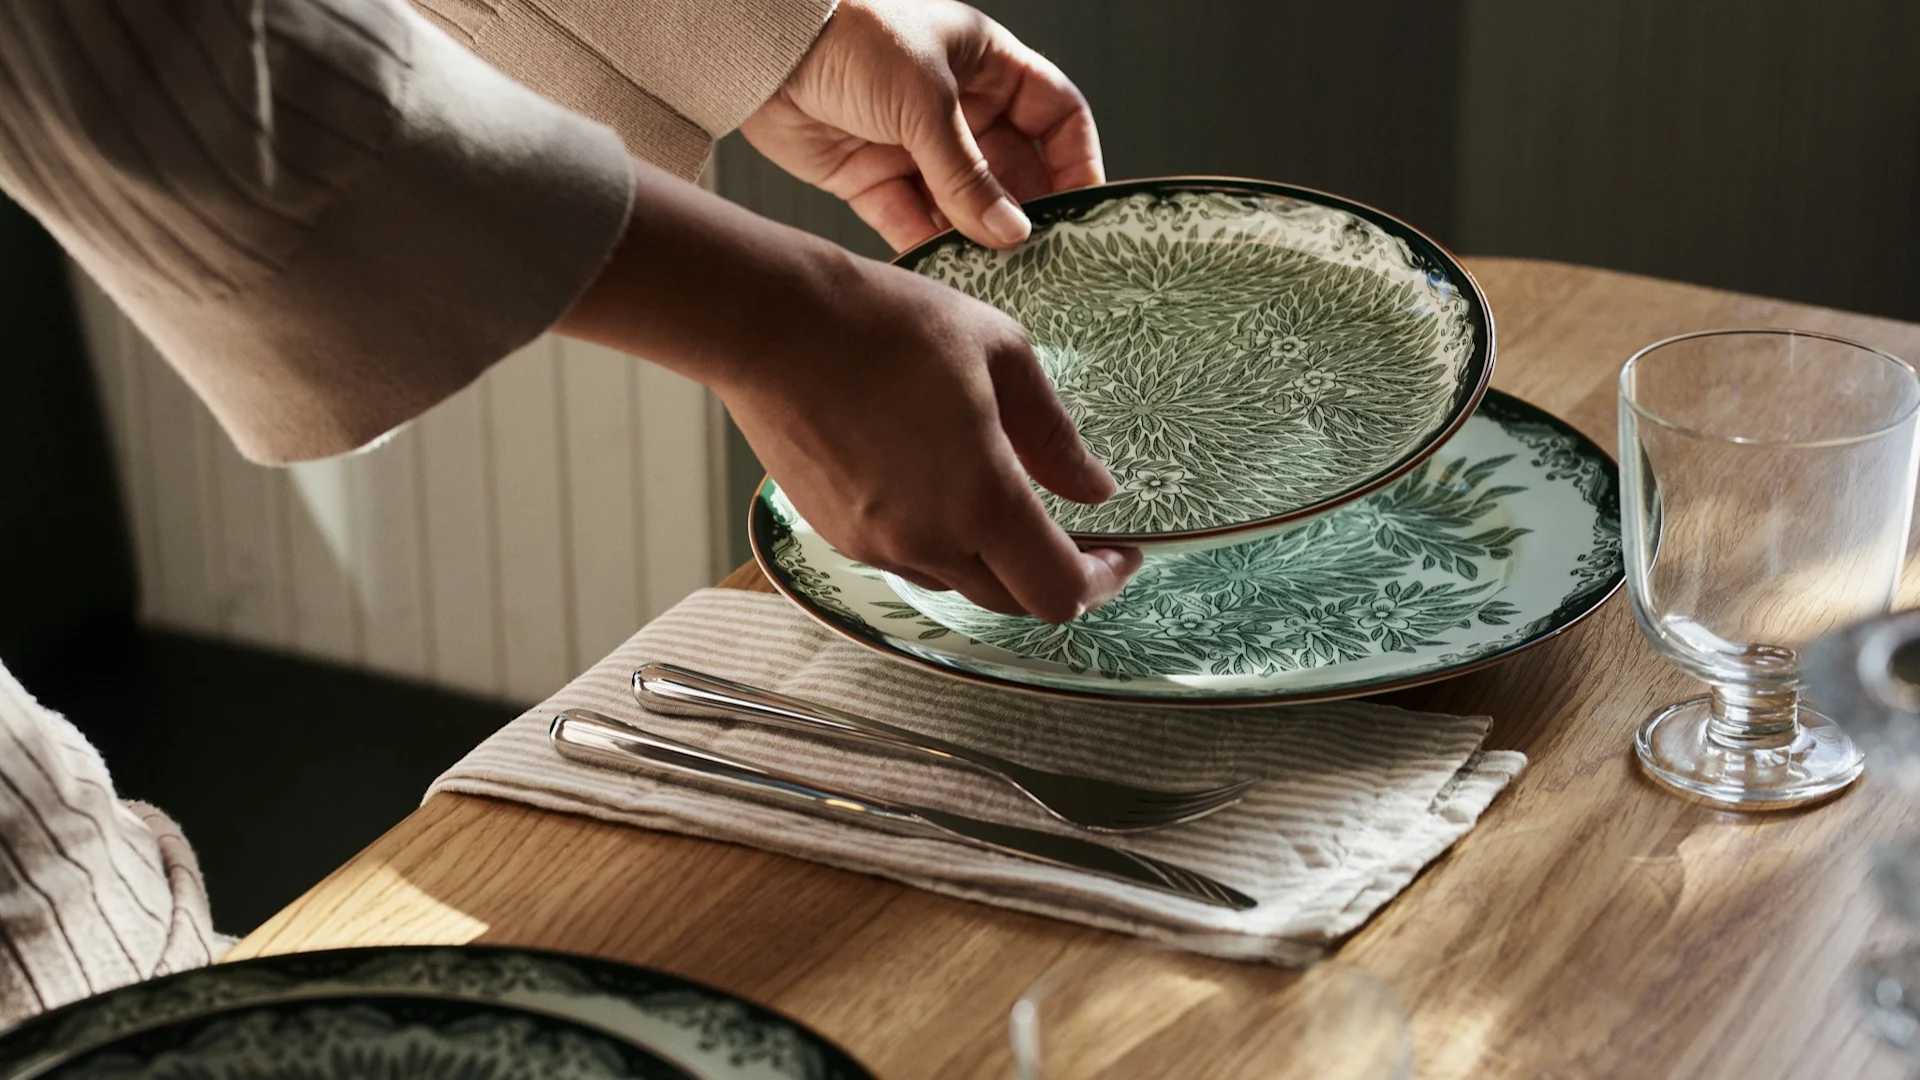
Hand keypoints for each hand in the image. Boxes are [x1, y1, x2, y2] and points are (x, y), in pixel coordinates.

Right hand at [722, 244, 1139, 621]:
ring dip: (994, 557)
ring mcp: (875, 544)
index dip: (1102, 583)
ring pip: (958, 579)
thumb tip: (1095, 489)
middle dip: (1054, 576)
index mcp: (980, 501)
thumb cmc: (887, 324)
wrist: (773, 325)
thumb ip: (1055, 435)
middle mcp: (927, 540)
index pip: (1059, 590)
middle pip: (1012, 600)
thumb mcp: (999, 354)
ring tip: (1006, 499)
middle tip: (1079, 537)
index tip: (1122, 555)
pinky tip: (941, 484)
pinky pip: (908, 557)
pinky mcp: (837, 534)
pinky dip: (942, 539)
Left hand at [742, 0, 1102, 251]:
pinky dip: (929, 249)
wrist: (760, 50)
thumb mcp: (925, 102)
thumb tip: (1014, 233)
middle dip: (1025, 214)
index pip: (1054, 115)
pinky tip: (948, 274)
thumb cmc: (851, 41)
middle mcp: (957, 108)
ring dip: (978, 239)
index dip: (1075, 160)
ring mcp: (915, 146)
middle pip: (1012, 171)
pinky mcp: (872, 180)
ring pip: (964, 205)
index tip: (1084, 210)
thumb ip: (969, 174)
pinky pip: (913, 224)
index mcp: (985, 66)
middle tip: (1041, 260)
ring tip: (996, 278)